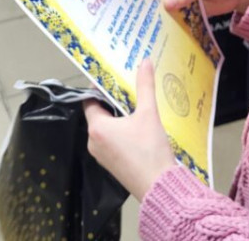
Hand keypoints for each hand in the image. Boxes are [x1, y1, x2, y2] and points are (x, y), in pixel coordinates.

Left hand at [83, 60, 176, 200]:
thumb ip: (145, 86)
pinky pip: (110, 141)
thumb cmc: (150, 150)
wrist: (159, 186)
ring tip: (134, 105)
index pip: (90, 101)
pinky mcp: (111, 165)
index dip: (99, 88)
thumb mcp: (148, 113)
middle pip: (98, 114)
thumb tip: (145, 61)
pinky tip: (137, 126)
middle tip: (126, 88)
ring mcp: (101, 156)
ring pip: (105, 128)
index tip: (112, 78)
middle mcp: (93, 142)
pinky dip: (120, 131)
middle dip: (111, 101)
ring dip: (117, 117)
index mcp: (97, 128)